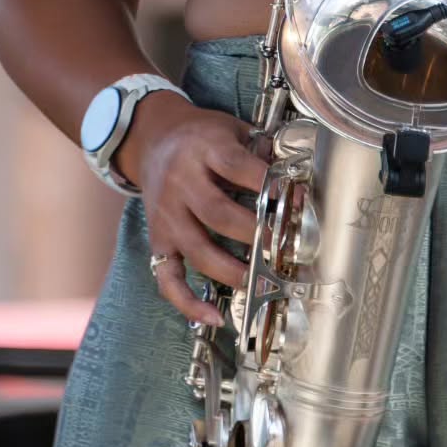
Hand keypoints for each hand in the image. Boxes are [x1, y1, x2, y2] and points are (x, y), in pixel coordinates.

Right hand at [121, 97, 274, 327]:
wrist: (153, 139)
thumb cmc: (201, 136)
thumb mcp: (230, 129)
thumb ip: (259, 150)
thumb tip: (292, 179)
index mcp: (203, 149)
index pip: (236, 166)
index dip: (266, 183)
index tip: (294, 197)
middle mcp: (181, 183)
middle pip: (217, 213)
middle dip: (253, 233)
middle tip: (281, 246)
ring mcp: (167, 216)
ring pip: (197, 249)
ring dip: (231, 270)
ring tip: (261, 280)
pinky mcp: (158, 241)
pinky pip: (167, 278)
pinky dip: (187, 302)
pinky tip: (212, 317)